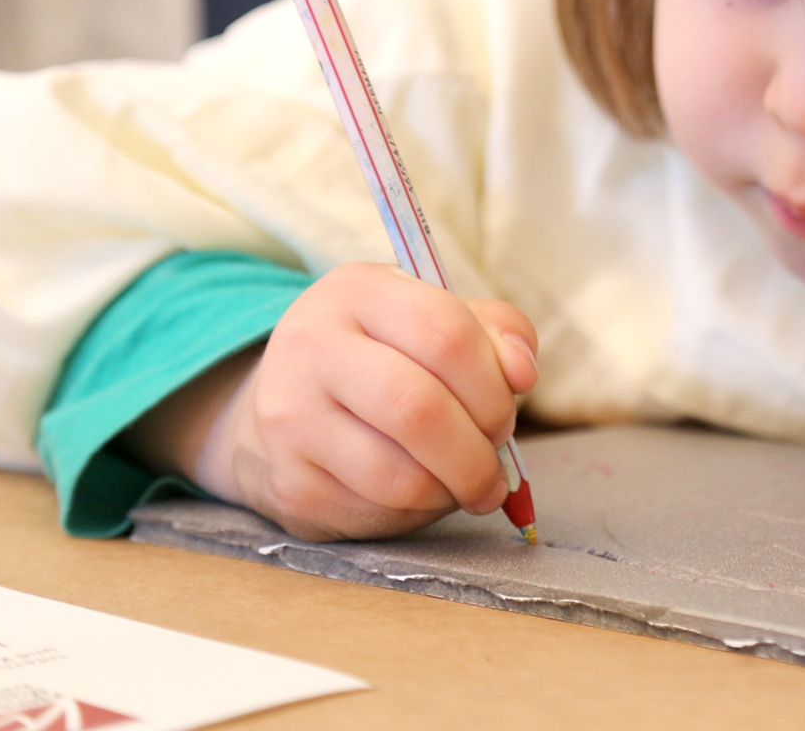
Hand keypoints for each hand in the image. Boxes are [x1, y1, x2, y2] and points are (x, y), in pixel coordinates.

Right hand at [125, 262, 538, 540]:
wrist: (282, 408)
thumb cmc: (383, 358)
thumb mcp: (434, 318)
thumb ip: (495, 333)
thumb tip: (522, 372)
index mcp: (357, 292)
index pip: (445, 332)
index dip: (494, 383)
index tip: (508, 410)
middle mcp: (311, 347)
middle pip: (420, 409)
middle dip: (478, 450)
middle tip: (494, 465)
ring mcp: (291, 419)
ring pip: (399, 475)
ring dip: (453, 488)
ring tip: (467, 483)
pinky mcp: (291, 485)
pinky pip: (376, 511)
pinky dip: (419, 512)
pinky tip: (423, 494)